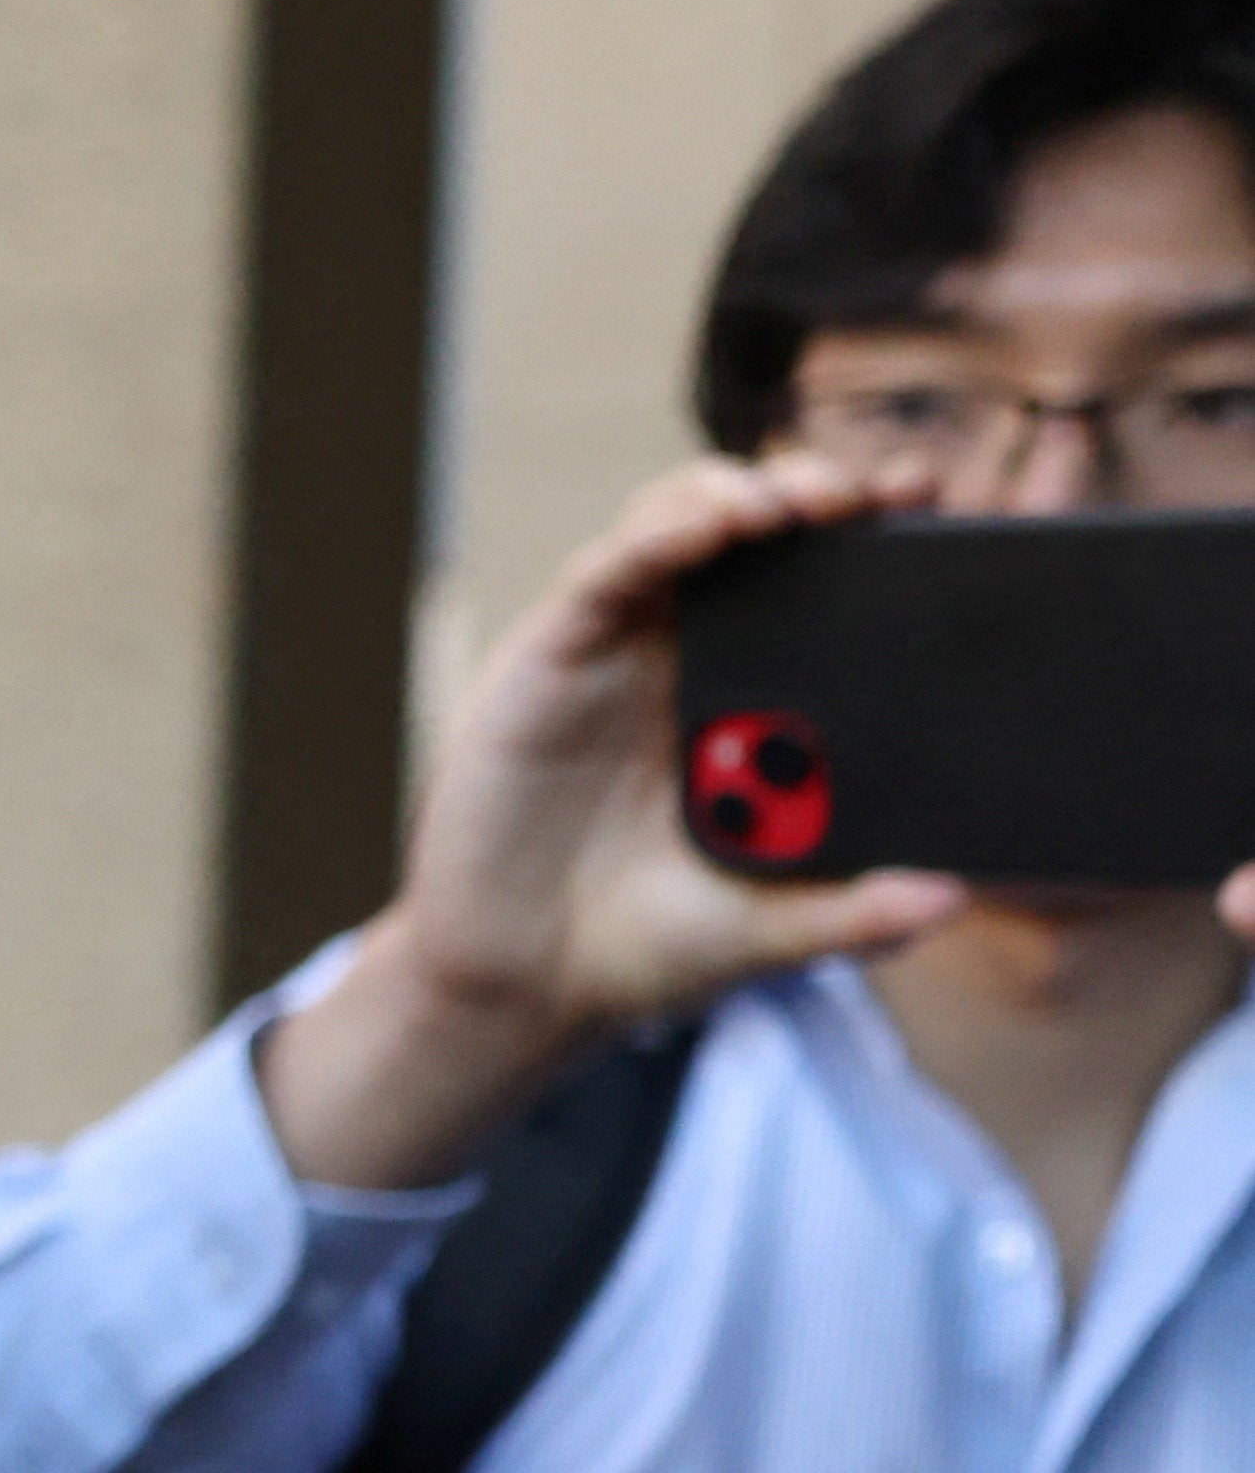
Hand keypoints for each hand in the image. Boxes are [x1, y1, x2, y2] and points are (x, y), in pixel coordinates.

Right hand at [265, 452, 967, 1187]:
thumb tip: (951, 898)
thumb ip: (856, 916)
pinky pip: (605, 573)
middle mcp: (699, 657)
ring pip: (680, 525)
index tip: (944, 505)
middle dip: (822, 491)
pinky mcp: (553, 653)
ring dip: (738, 492)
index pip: (836, 591)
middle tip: (874, 492)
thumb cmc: (645, 945)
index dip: (886, 538)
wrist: (521, 981)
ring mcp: (624, 649)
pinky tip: (700, 527)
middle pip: (764, 532)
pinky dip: (652, 537)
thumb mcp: (772, 932)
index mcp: (767, 703)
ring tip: (792, 502)